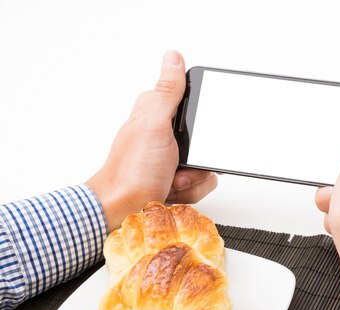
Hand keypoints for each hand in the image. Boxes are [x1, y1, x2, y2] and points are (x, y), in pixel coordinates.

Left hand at [87, 51, 216, 230]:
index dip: (200, 120)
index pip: (193, 105)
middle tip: (176, 163)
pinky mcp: (176, 179)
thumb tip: (173, 57)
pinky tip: (171, 191)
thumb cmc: (131, 172)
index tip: (190, 133)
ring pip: (206, 164)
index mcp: (156, 113)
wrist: (123, 211)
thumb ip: (168, 92)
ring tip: (171, 180)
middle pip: (205, 139)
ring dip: (193, 178)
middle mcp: (164, 135)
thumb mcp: (154, 125)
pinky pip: (201, 184)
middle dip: (198, 157)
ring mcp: (171, 159)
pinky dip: (190, 192)